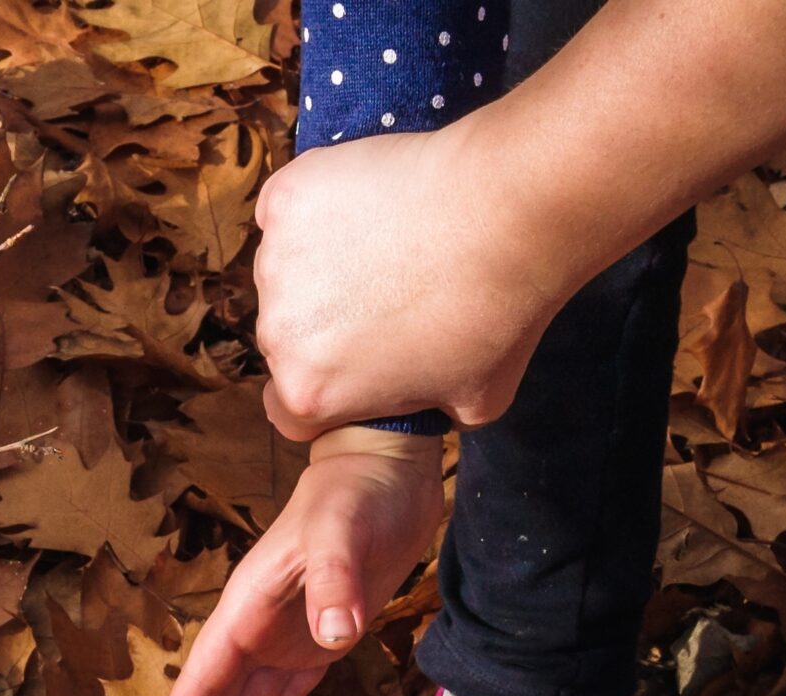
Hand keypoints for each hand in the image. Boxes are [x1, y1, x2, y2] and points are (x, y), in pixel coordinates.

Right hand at [140, 427, 443, 695]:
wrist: (384, 471)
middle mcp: (259, 626)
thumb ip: (335, 581)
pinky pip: (283, 691)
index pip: (208, 671)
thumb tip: (334, 635)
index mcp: (249, 604)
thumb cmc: (356, 496)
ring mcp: (287, 634)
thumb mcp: (343, 532)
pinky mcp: (320, 639)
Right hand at [253, 126, 566, 440]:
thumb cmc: (497, 316)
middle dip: (326, 322)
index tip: (363, 360)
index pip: (294, 408)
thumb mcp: (471, 404)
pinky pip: (292, 206)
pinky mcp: (286, 194)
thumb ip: (418, 410)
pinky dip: (322, 203)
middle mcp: (278, 332)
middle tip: (387, 294)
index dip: (332, 387)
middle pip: (286, 336)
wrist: (509, 219)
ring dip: (322, 261)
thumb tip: (414, 398)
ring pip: (286, 268)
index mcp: (310, 393)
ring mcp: (276, 257)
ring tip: (387, 244)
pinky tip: (374, 203)